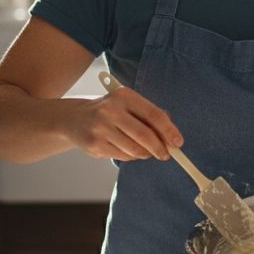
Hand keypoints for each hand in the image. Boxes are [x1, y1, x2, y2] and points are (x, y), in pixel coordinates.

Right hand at [65, 84, 182, 161]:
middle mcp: (111, 110)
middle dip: (160, 148)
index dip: (169, 130)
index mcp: (124, 96)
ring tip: (146, 151)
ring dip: (145, 154)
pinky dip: (132, 157)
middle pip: (144, 135)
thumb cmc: (110, 112)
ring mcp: (101, 128)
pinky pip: (123, 156)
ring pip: (134, 149)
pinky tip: (128, 150)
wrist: (75, 118)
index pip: (153, 114)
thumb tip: (171, 137)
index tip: (178, 143)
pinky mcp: (94, 144)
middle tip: (166, 154)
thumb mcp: (128, 105)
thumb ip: (150, 116)